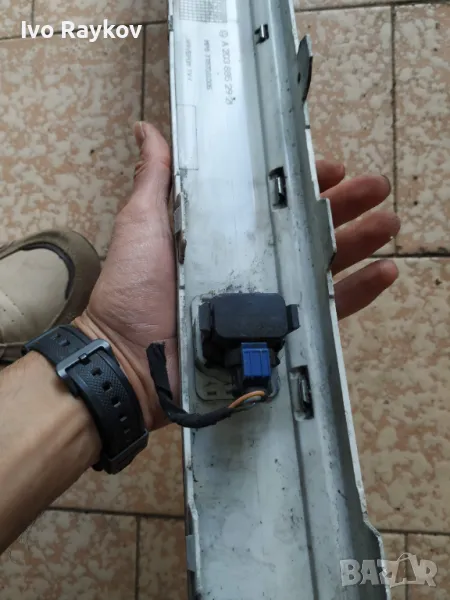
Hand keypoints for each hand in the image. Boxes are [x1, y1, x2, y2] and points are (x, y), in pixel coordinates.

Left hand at [75, 123, 399, 429]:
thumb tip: (148, 130)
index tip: (328, 166)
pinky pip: (324, 312)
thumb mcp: (142, 224)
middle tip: (375, 188)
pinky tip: (382, 272)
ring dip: (358, 242)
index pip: (272, 202)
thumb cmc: (132, 290)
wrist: (131, 359)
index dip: (301, 182)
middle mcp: (249, 263)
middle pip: (304, 230)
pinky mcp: (277, 331)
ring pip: (321, 265)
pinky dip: (356, 294)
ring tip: (387, 223)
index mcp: (223, 234)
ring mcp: (266, 298)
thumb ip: (155, 180)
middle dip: (342, 206)